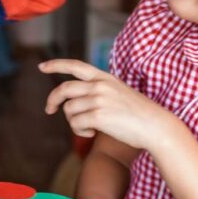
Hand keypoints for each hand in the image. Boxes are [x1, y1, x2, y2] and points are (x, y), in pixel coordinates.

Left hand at [40, 59, 174, 150]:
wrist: (155, 126)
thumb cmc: (137, 113)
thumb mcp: (118, 92)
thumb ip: (98, 91)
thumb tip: (73, 102)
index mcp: (104, 77)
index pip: (75, 66)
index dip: (56, 65)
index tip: (42, 66)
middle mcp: (100, 85)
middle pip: (64, 89)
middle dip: (52, 100)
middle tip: (49, 110)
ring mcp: (99, 99)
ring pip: (69, 110)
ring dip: (74, 122)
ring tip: (88, 127)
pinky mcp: (99, 116)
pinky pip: (76, 124)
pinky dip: (80, 132)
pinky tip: (92, 133)